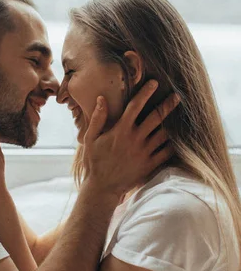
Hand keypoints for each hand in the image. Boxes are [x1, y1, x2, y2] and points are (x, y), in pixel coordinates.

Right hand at [82, 80, 179, 196]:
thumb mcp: (90, 139)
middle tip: (177, 96)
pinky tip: (177, 138)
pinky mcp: (150, 164)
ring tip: (179, 116)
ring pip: (164, 134)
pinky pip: (167, 152)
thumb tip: (101, 99)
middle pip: (156, 117)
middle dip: (167, 105)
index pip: (136, 106)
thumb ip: (97, 118)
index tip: (154, 82)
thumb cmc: (94, 162)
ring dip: (172, 124)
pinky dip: (173, 144)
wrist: (103, 188)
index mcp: (121, 130)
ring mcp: (144, 152)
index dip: (145, 92)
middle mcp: (135, 139)